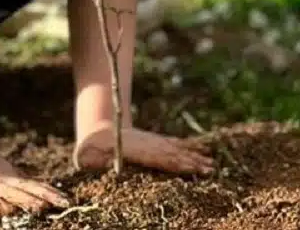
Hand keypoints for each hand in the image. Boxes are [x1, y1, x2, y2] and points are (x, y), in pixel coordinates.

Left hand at [74, 123, 214, 174]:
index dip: (176, 164)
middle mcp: (146, 145)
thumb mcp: (89, 157)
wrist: (95, 130)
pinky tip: (200, 150)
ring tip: (211, 163)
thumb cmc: (90, 149)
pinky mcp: (152, 141)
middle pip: (172, 154)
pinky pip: (172, 144)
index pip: (159, 159)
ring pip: (175, 148)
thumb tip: (109, 167)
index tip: (192, 168)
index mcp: (134, 151)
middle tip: (211, 169)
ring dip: (194, 156)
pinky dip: (187, 147)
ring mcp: (150, 141)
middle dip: (192, 162)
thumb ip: (99, 162)